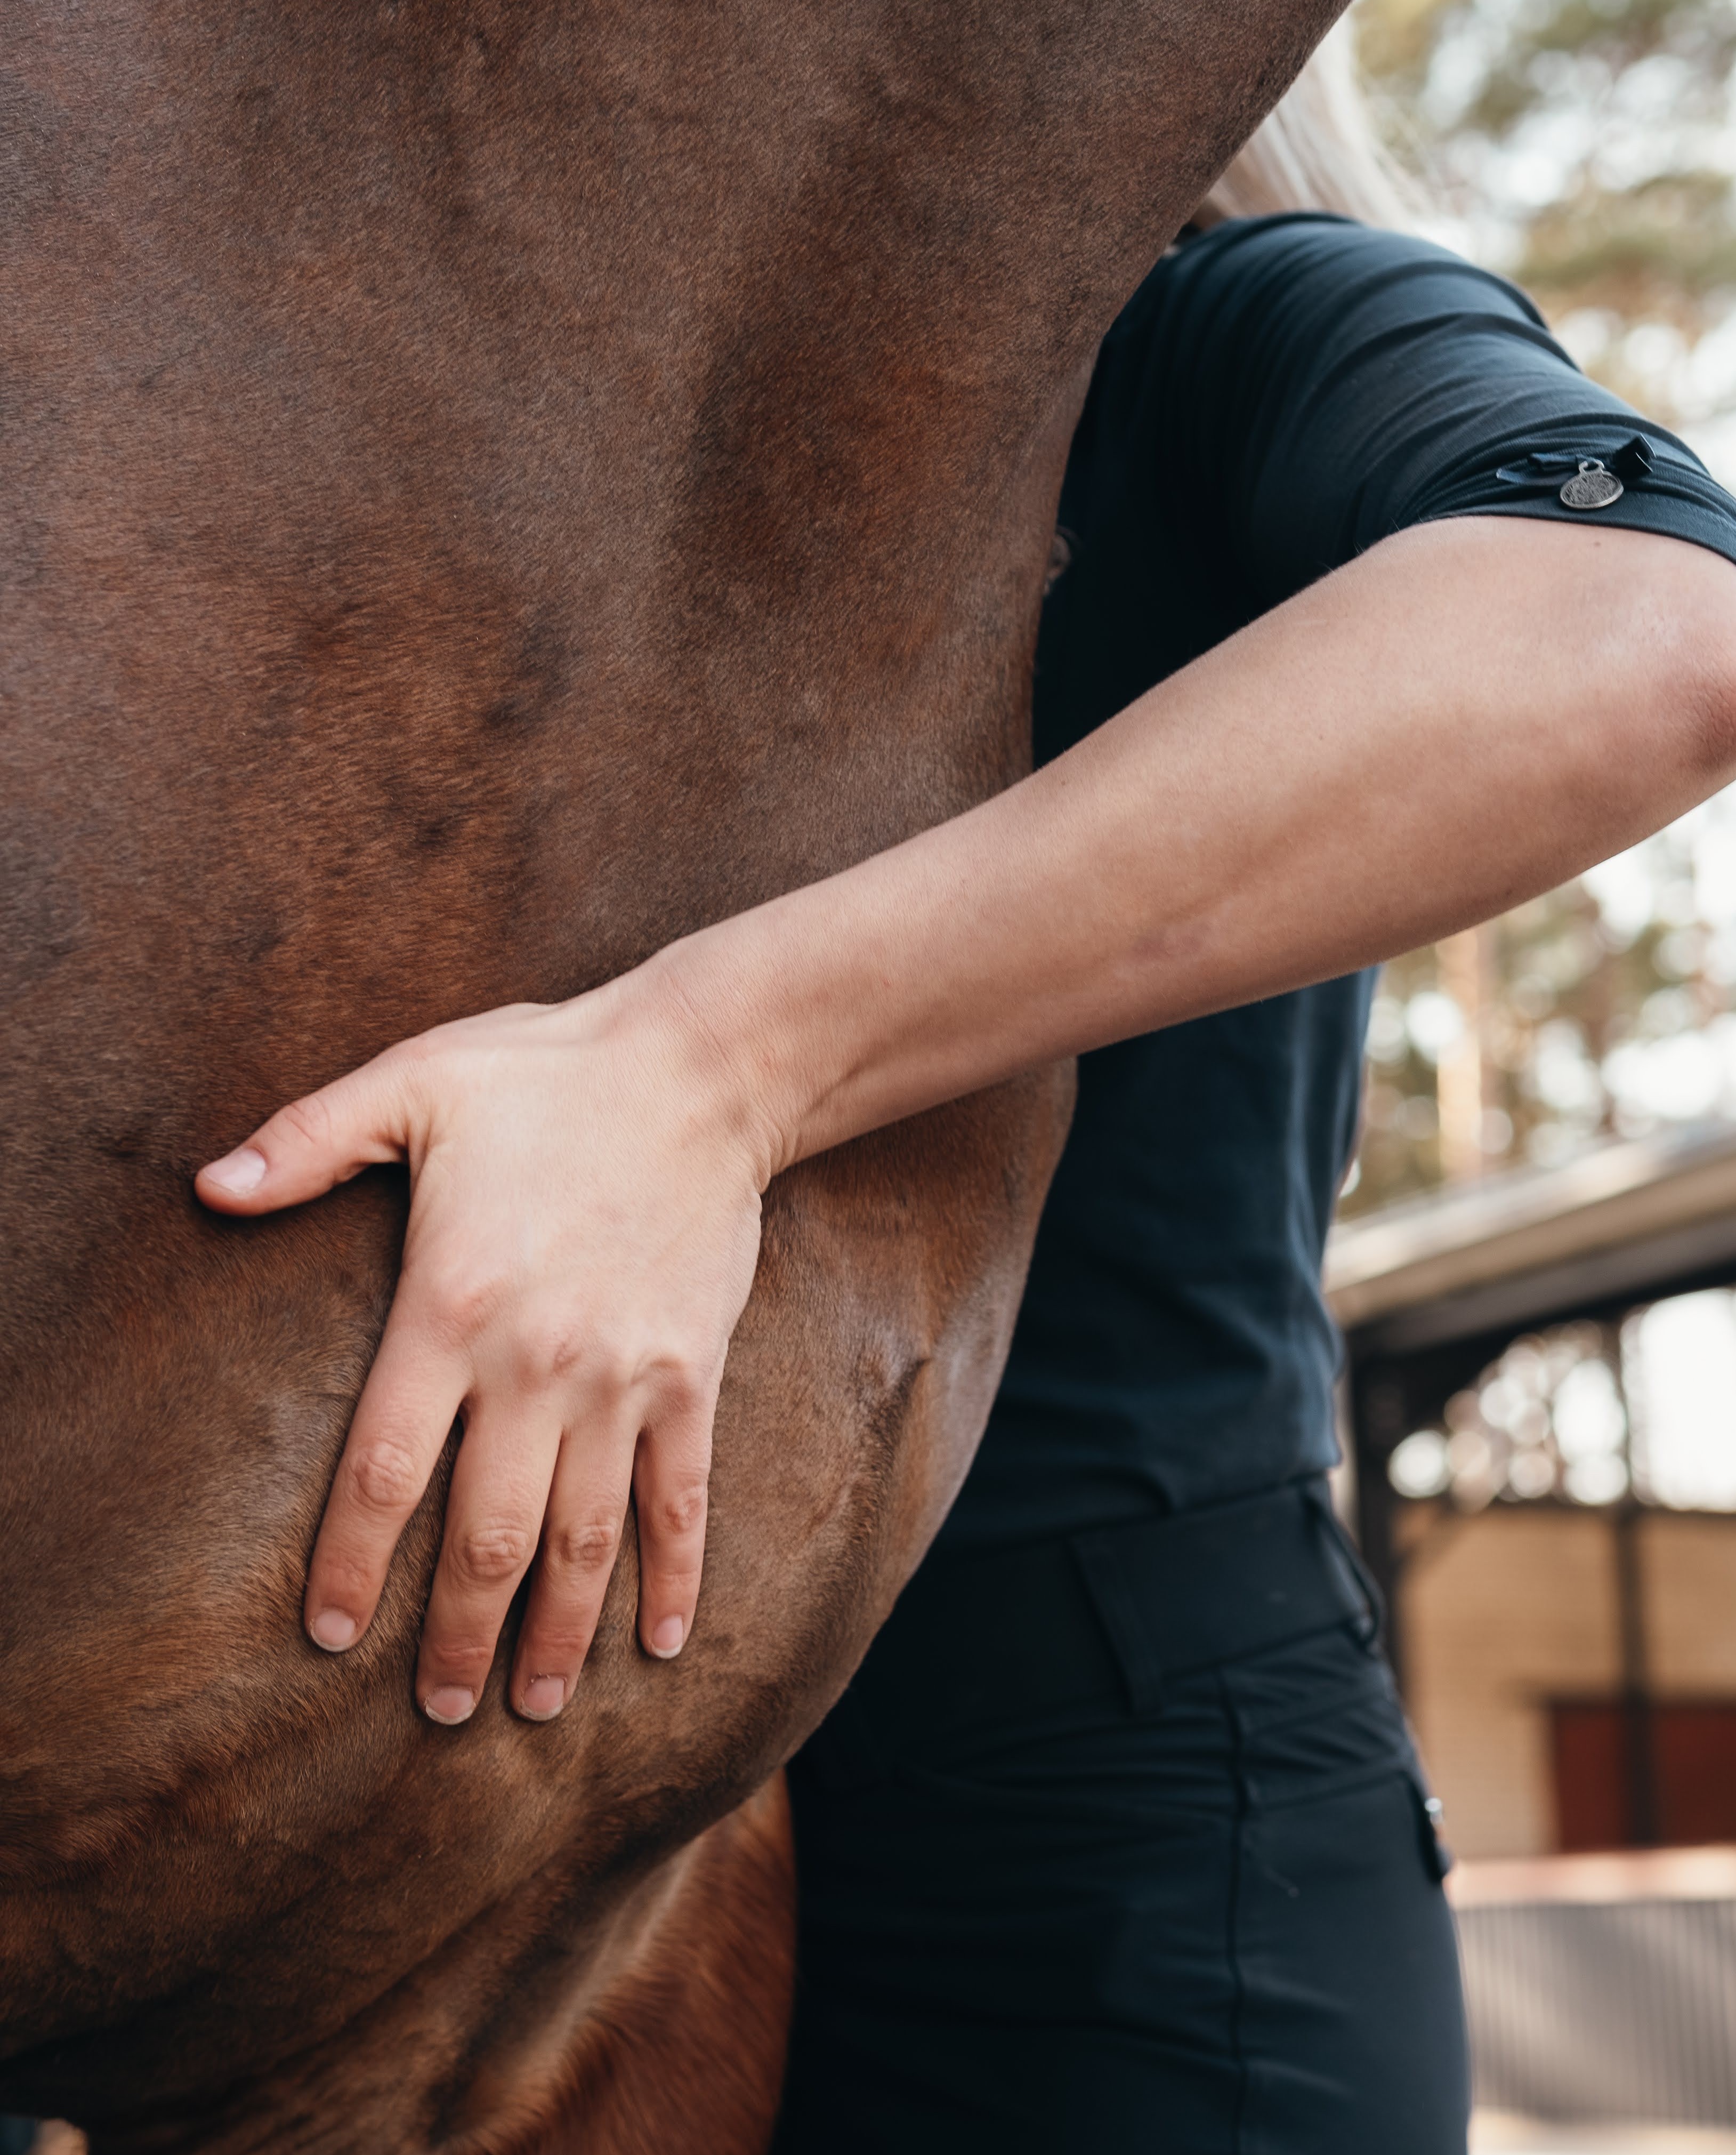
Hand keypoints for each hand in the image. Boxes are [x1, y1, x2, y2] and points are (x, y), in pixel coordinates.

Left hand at [195, 972, 769, 1725]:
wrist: (702, 1068)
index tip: (334, 1636)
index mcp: (452, 1305)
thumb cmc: (547, 1072)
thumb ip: (306, 1140)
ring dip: (558, 1633)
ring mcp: (626, 1377)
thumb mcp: (412, 1082)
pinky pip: (684, 1496)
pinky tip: (664, 1642)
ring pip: (585, 1538)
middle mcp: (538, 1363)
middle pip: (487, 1534)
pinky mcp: (695, 1373)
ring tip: (533, 1706)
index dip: (356, 1564)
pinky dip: (677, 1575)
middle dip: (459, 1635)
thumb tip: (206, 1187)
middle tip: (438, 1710)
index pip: (386, 1470)